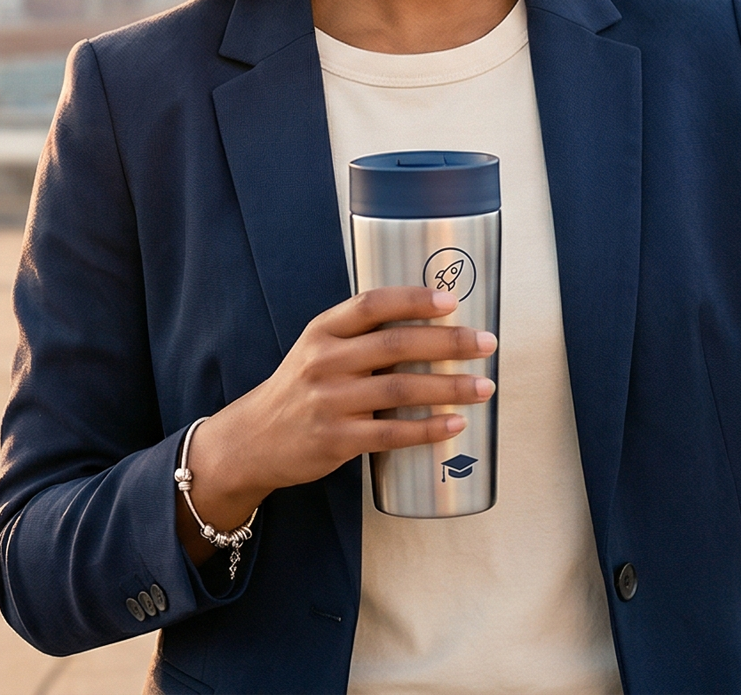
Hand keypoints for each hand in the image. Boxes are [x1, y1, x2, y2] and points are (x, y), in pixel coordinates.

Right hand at [174, 286, 494, 560]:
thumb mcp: (317, 350)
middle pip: (395, 345)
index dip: (413, 299)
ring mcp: (329, 402)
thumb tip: (432, 324)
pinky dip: (428, 428)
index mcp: (322, 331)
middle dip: (448, 342)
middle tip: (486, 343)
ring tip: (484, 386)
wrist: (254, 441)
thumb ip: (360, 337)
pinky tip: (455, 423)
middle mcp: (324, 361)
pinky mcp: (336, 440)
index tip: (451, 300)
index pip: (371, 304)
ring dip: (449, 387)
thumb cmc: (301, 389)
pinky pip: (392, 433)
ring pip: (400, 389)